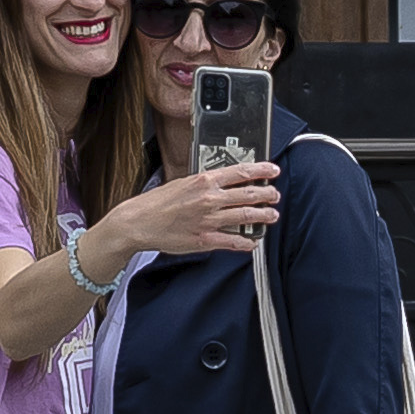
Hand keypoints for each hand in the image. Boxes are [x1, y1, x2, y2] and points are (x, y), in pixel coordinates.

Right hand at [97, 158, 285, 261]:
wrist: (139, 222)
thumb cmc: (158, 202)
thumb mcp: (182, 182)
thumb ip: (204, 183)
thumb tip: (222, 183)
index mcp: (203, 180)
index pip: (240, 172)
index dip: (261, 171)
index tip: (273, 171)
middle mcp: (209, 199)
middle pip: (248, 194)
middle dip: (267, 195)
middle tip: (275, 195)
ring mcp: (208, 220)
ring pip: (245, 217)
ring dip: (263, 216)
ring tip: (271, 216)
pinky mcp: (205, 240)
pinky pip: (233, 241)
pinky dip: (247, 242)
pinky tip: (253, 242)